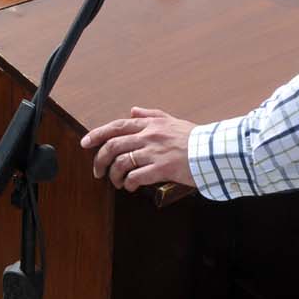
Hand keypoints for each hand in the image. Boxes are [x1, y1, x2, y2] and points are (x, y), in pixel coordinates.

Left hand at [81, 108, 198, 191]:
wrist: (213, 151)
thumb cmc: (194, 138)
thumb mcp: (171, 120)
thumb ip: (151, 114)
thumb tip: (133, 110)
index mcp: (150, 124)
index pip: (116, 126)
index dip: (97, 134)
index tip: (85, 143)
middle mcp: (149, 136)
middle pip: (113, 145)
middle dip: (100, 159)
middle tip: (97, 171)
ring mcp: (154, 152)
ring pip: (121, 162)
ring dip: (114, 175)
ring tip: (116, 182)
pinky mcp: (162, 168)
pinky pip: (136, 177)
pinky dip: (129, 184)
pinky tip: (130, 187)